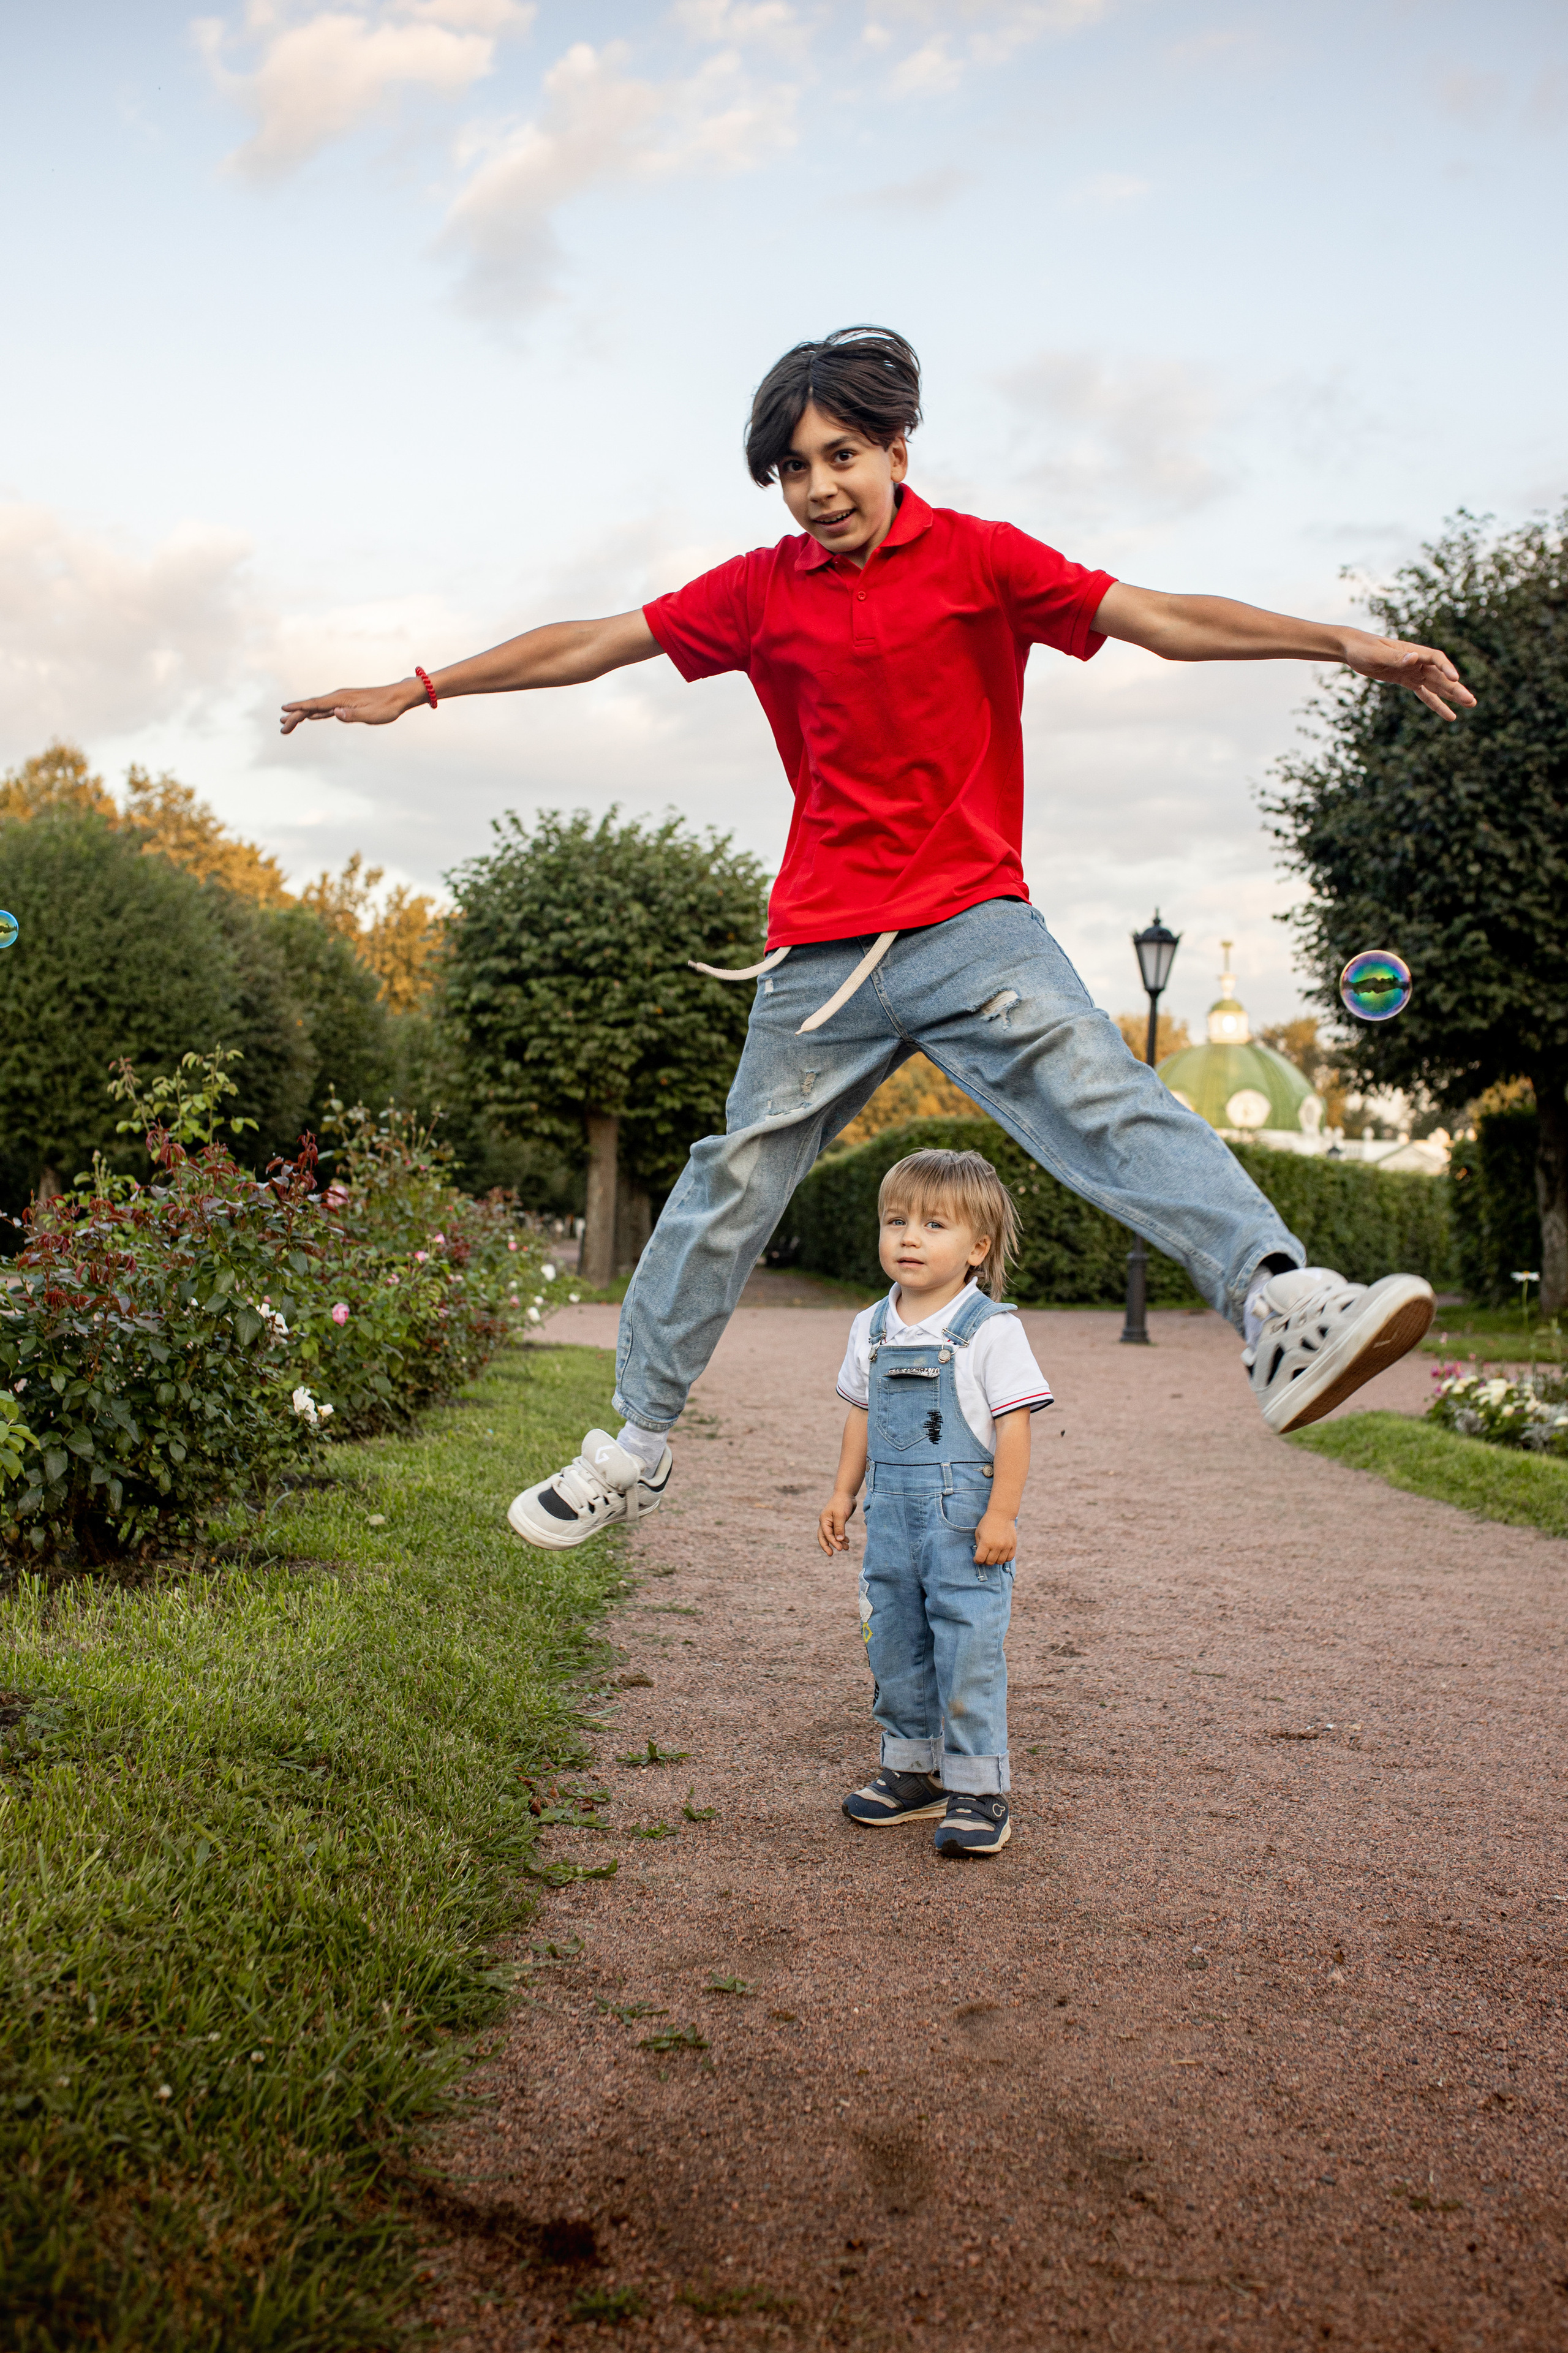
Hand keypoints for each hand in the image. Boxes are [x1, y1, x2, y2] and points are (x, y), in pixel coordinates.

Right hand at [279, 680, 423, 734]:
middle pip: (311, 707)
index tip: (283, 711)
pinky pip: (326, 709)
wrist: (398, 697)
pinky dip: (316, 714)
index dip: (298, 708)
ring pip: (317, 708)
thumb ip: (351, 715)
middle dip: (295, 716)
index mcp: (341, 699)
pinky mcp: (347, 704)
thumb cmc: (386, 707)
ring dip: (302, 715)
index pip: (315, 705)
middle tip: (282, 728)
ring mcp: (342, 700)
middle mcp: (338, 697)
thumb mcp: (371, 715)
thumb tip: (335, 714)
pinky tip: (310, 717)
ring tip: (288, 722)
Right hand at [817, 1490, 857, 1555]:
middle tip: (831, 1554)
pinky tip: (847, 1541)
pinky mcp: (837, 1522)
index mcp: (824, 1520)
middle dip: (827, 1546)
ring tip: (846, 1548)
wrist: (846, 1493)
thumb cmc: (842, 1503)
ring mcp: (831, 1522)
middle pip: (824, 1537)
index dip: (832, 1542)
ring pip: (832, 1535)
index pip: (827, 1534)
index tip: (839, 1549)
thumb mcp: (841, 1515)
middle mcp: (825, 1522)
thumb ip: (839, 1528)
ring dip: (838, 1542)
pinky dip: (842, 1537)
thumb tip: (838, 1541)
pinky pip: (837, 1532)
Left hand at [973, 1508, 1016, 1566]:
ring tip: (992, 1555)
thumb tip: (980, 1557)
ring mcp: (1006, 1546)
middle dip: (985, 1561)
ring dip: (995, 1560)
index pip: (980, 1559)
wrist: (1001, 1514)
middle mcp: (997, 1546)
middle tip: (984, 1557)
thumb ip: (978, 1546)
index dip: (976, 1560)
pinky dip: (1004, 1558)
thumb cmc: (987, 1523)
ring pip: (1000, 1562)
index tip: (976, 1558)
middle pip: (990, 1562)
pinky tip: (1000, 1554)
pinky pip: (1009, 1558)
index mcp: (986, 1542)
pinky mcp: (1013, 1545)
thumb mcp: (978, 1533)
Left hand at [1339, 630, 1475, 721]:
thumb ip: (1396, 657)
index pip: (1436, 659)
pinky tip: (1449, 715)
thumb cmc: (1364, 649)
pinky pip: (1425, 694)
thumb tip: (1414, 658)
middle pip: (1441, 676)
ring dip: (1453, 696)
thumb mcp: (1378, 653)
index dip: (1446, 668)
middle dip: (1456, 689)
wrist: (1354, 649)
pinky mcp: (1407, 680)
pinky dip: (1437, 704)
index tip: (1456, 679)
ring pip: (1437, 686)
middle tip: (1471, 700)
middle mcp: (1418, 661)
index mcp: (1413, 651)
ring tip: (1470, 704)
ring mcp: (1414, 672)